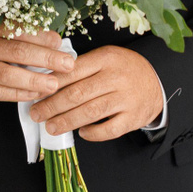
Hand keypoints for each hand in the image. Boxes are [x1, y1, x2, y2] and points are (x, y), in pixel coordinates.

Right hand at [0, 18, 74, 101]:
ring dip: (34, 80)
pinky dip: (19, 94)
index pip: (15, 29)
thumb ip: (10, 26)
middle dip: (45, 58)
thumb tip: (48, 36)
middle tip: (67, 63)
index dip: (39, 36)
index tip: (58, 41)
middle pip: (16, 52)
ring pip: (7, 75)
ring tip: (54, 84)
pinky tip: (35, 93)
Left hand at [29, 44, 163, 140]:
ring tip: (50, 127)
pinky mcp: (134, 117)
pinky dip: (93, 133)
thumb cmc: (122, 69)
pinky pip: (110, 129)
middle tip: (36, 114)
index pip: (72, 72)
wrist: (157, 80)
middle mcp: (116, 78)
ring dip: (67, 121)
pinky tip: (81, 133)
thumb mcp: (104, 58)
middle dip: (52, 106)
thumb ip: (80, 67)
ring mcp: (126, 99)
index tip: (35, 94)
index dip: (51, 84)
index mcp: (105, 59)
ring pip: (90, 112)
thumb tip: (47, 81)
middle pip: (78, 94)